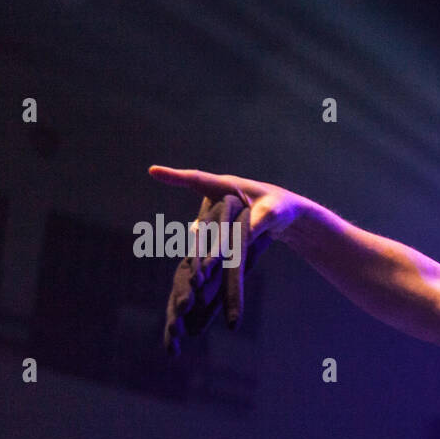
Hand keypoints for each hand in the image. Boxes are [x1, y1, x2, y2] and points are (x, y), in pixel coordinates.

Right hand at [148, 166, 316, 245]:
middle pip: (202, 217)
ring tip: (224, 261)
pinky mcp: (220, 228)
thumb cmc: (279, 207)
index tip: (153, 171)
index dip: (174, 177)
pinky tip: (216, 267)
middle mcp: (216, 198)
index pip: (197, 180)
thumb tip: (233, 240)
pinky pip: (211, 240)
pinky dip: (214, 252)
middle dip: (206, 237)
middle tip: (217, 257)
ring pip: (205, 232)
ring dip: (212, 247)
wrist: (286, 216)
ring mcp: (216, 213)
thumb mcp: (271, 215)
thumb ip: (252, 224)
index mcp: (226, 186)